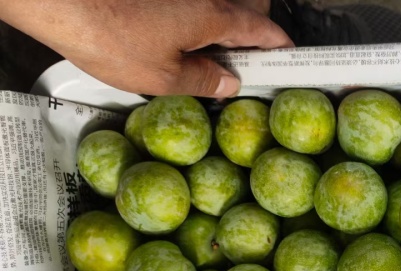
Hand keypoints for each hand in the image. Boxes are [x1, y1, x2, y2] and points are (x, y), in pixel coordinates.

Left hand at [0, 0, 292, 97]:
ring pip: (221, 3)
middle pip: (249, 8)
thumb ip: (205, 79)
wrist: (63, 0)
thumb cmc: (109, 36)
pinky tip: (176, 35)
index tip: (289, 60)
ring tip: (206, 52)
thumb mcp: (164, 78)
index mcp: (215, 16)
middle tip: (242, 61)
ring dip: (224, 23)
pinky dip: (197, 17)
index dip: (281, 48)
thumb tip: (227, 82)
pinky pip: (195, 4)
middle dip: (254, 31)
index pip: (265, 31)